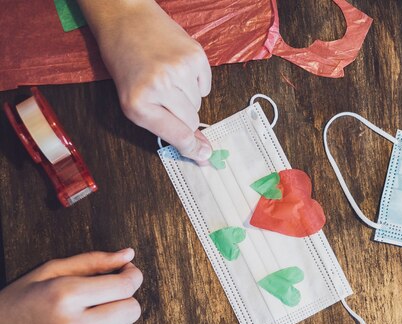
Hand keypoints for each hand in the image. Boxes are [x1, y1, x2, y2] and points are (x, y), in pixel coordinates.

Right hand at [0, 249, 142, 323]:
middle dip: (126, 298)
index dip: (133, 276)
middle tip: (110, 294)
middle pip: (132, 310)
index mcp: (64, 295)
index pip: (125, 286)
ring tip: (90, 314)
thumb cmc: (16, 303)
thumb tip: (129, 255)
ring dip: (115, 319)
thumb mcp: (48, 272)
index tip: (128, 273)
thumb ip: (92, 262)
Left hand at [79, 0, 212, 163]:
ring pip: (198, 104)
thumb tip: (200, 149)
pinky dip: (196, 82)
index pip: (179, 135)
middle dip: (184, 116)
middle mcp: (160, 86)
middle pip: (192, 121)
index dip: (193, 148)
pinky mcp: (195, 56)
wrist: (127, 20)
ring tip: (168, 78)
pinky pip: (205, 86)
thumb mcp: (133, 100)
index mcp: (138, 103)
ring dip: (187, 97)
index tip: (203, 156)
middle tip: (167, 101)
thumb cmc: (126, 62)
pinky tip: (178, 68)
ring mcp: (180, 70)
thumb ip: (165, 126)